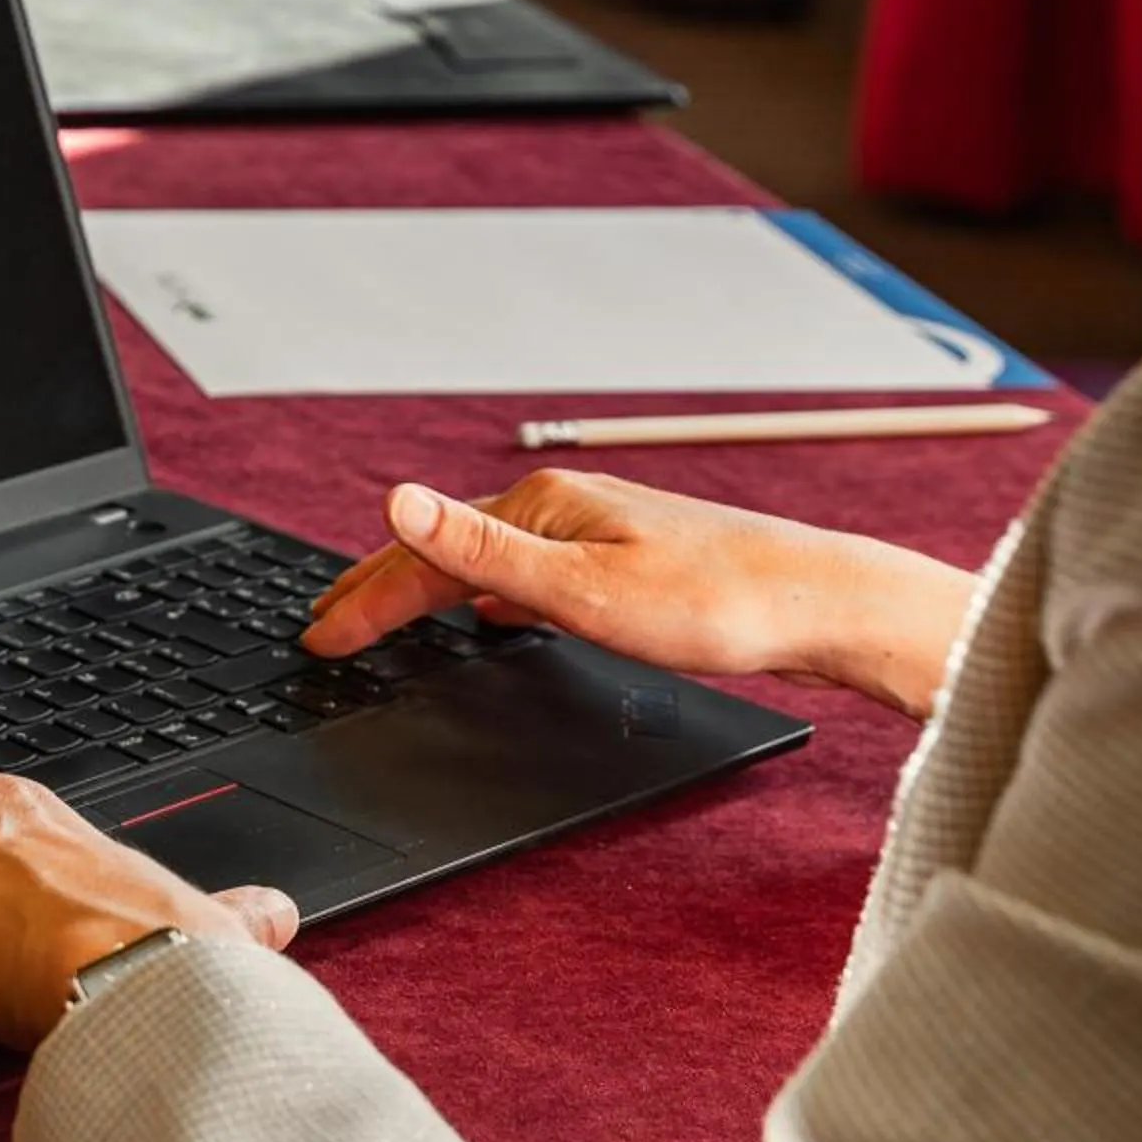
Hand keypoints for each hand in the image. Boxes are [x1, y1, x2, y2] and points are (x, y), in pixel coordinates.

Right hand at [303, 472, 978, 718]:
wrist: (823, 606)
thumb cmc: (719, 604)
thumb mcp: (584, 591)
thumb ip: (482, 555)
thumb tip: (398, 501)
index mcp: (544, 508)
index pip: (425, 557)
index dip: (365, 603)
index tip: (318, 640)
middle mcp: (566, 507)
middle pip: (447, 551)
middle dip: (381, 588)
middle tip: (326, 624)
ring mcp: (598, 532)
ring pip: (487, 563)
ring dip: (429, 592)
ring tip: (386, 617)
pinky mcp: (628, 562)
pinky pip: (530, 576)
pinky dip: (487, 599)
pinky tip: (495, 616)